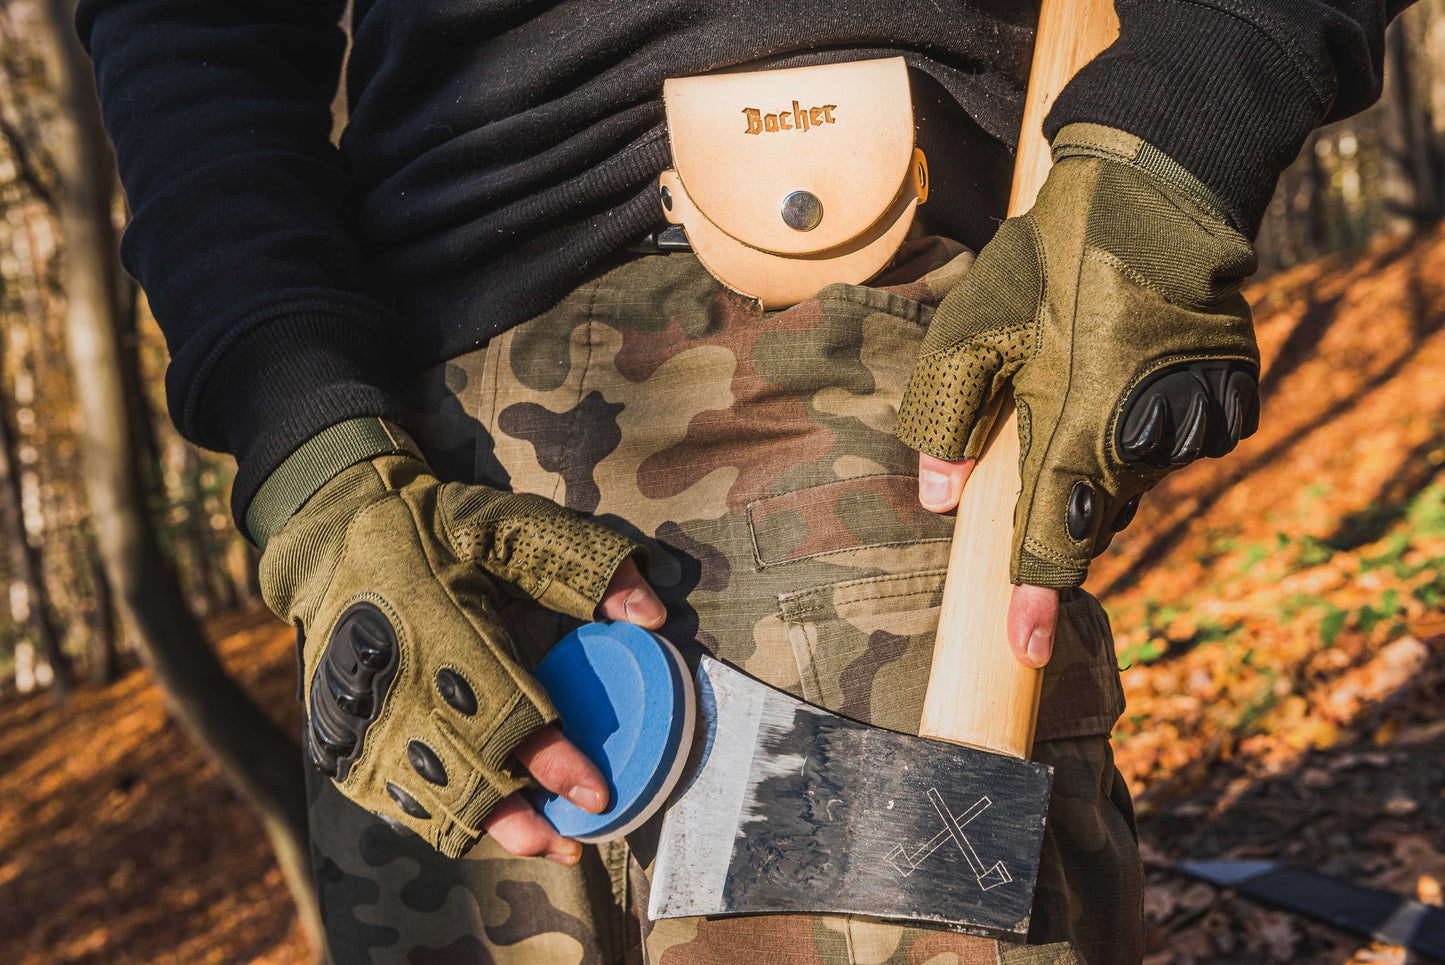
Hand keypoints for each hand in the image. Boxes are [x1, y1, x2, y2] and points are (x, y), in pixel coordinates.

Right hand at [255, 421, 664, 857]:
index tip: (596, 793)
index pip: (504, 712)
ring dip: (487, 828)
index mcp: (440, 627)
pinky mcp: (339, 738)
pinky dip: (439, 818)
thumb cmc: (433, 529)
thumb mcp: (508, 524)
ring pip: (428, 800)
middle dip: (524, 817)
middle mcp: (395, 682)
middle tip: (575, 838)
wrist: (329, 535)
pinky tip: (480, 825)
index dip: (552, 760)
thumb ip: (582, 565)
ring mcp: (361, 718)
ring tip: (543, 844)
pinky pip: (392, 799)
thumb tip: (651, 612)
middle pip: (465, 775)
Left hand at [898, 123, 1260, 660]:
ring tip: (1080, 383)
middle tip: (1042, 437)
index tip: (1025, 653)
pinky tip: (1125, 376)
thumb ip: (944, 419)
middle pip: (1090, 520)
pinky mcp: (1227, 407)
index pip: (1051, 539)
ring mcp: (1192, 425)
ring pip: (1129, 484)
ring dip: (1096, 465)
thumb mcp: (970, 327)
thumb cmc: (1051, 256)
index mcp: (1074, 423)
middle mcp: (1141, 437)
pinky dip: (1138, 434)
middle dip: (1058, 512)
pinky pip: (1169, 450)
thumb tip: (937, 496)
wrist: (1161, 191)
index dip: (1035, 601)